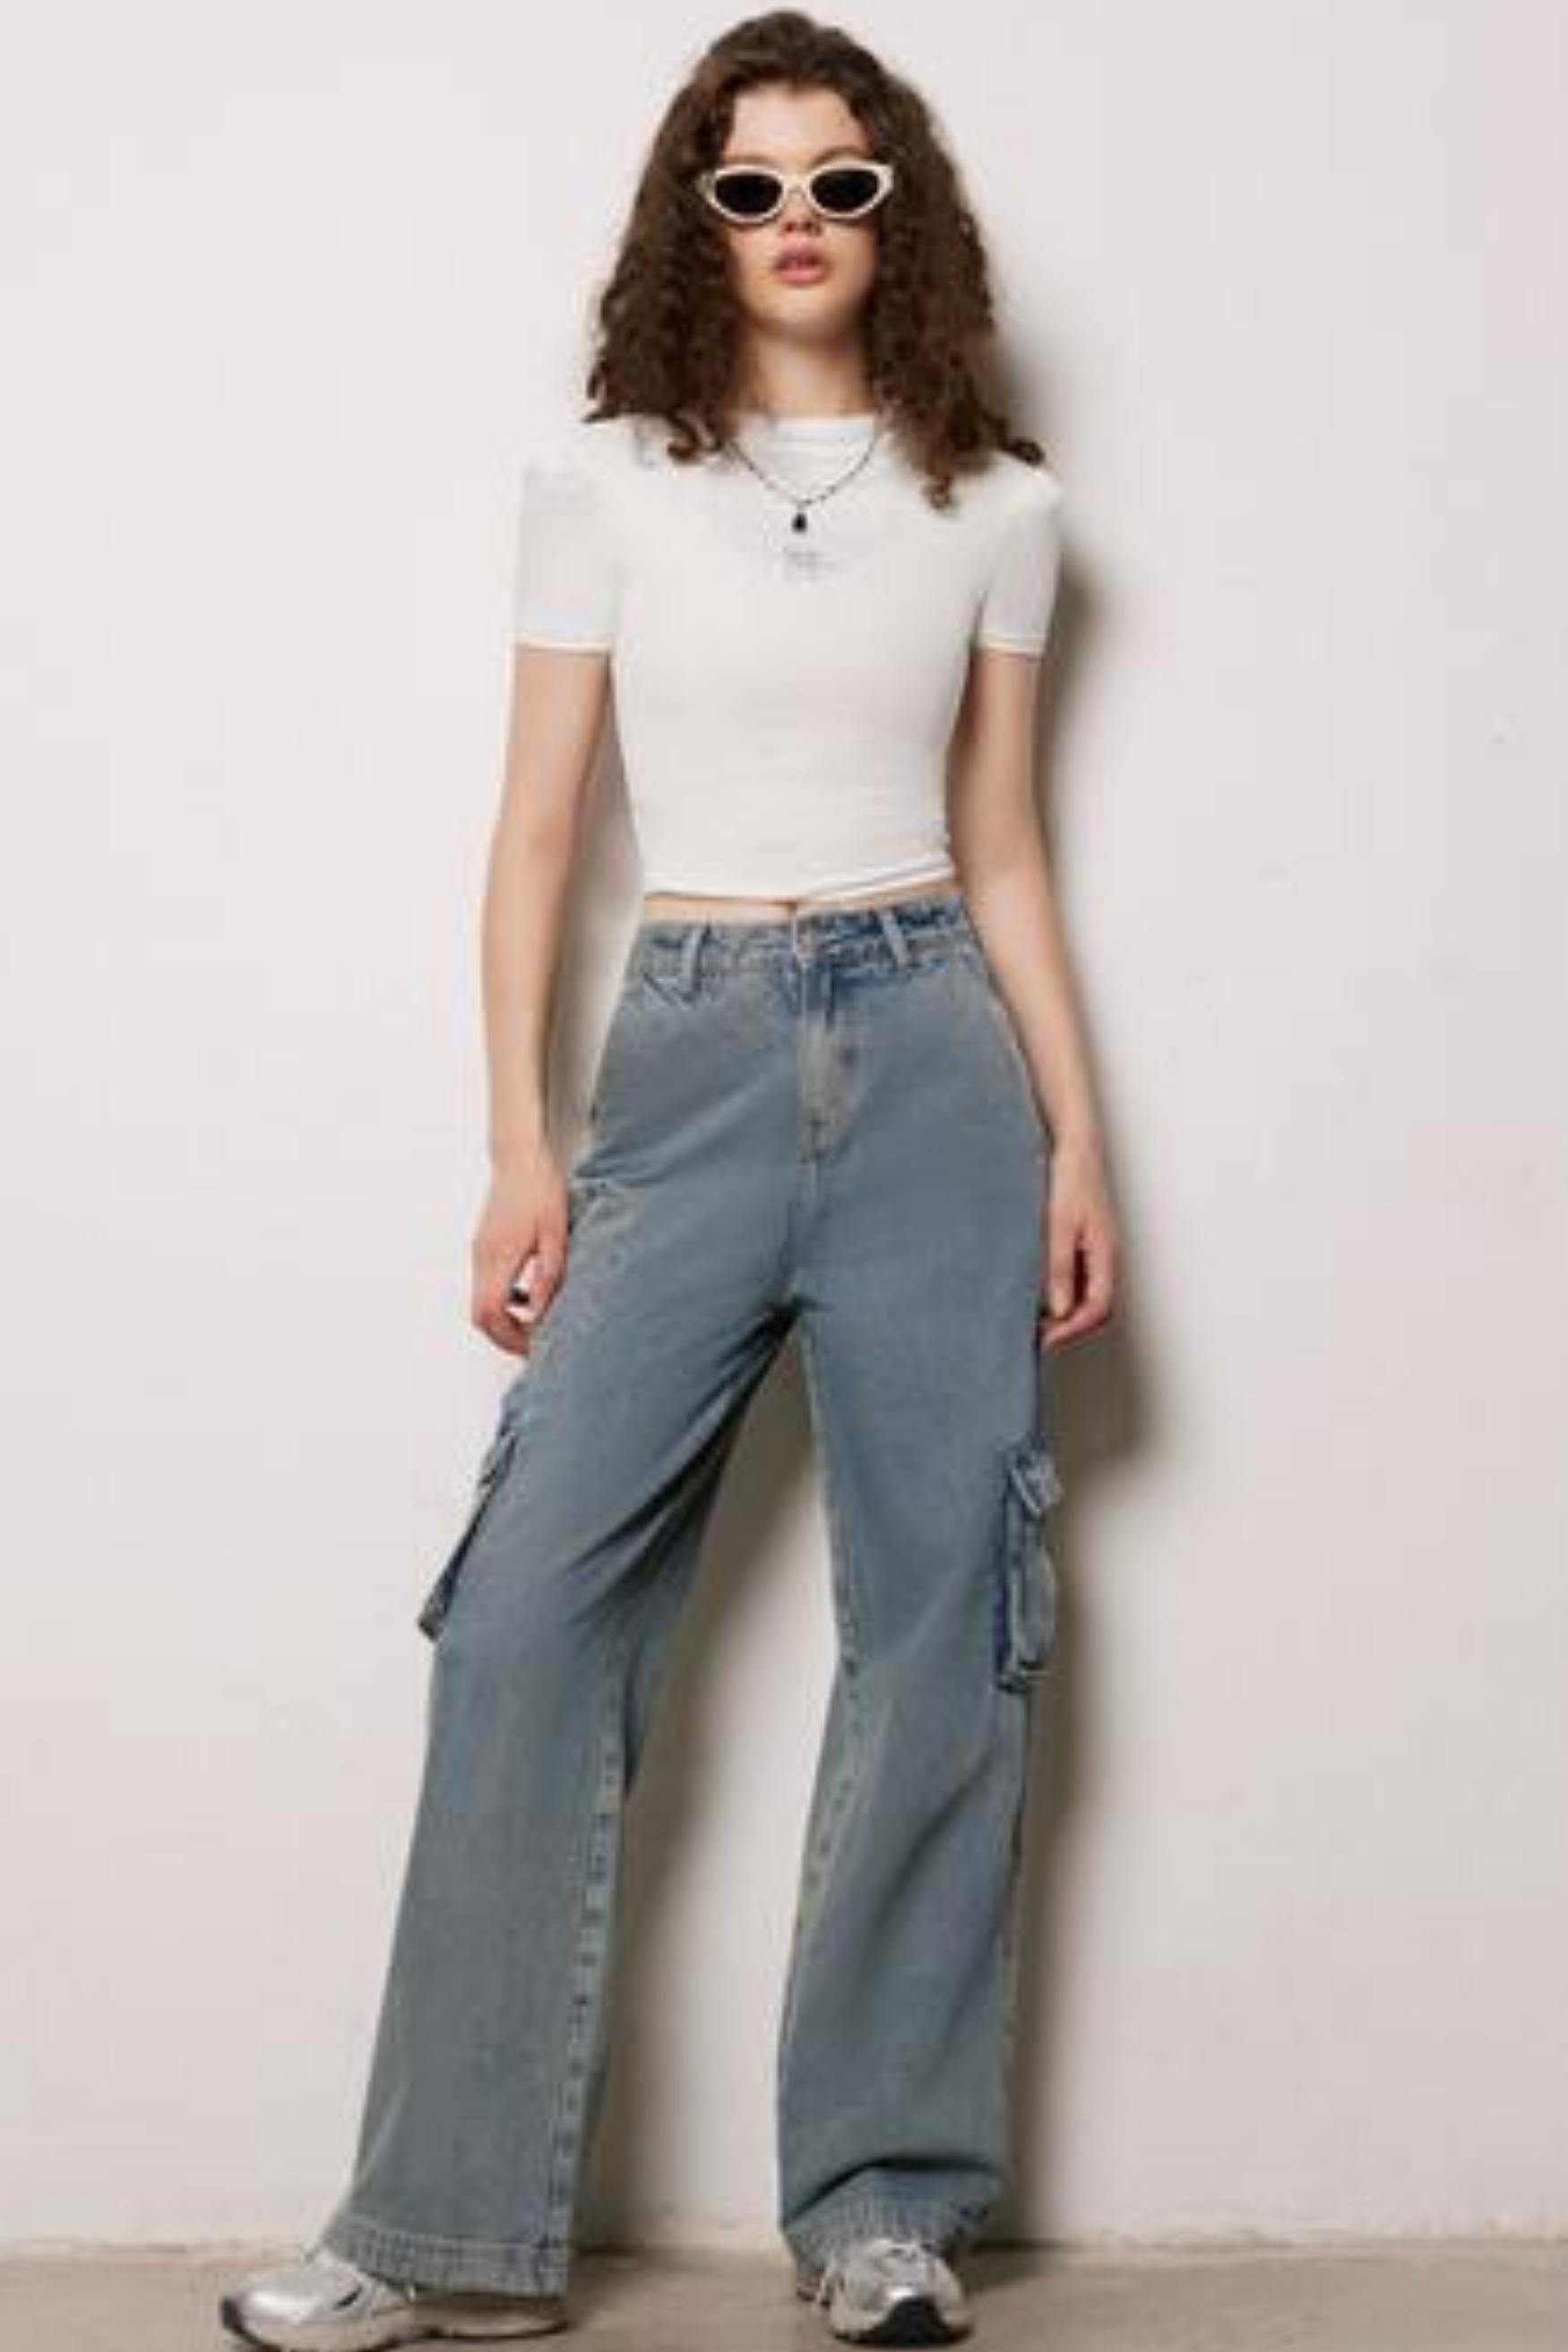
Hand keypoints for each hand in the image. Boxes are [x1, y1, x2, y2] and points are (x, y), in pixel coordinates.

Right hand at [471, 1145, 571, 1356]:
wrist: (519, 1156)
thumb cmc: (540, 1189)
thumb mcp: (556, 1234)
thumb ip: (549, 1275)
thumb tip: (543, 1313)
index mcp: (498, 1255)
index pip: (490, 1314)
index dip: (510, 1338)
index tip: (535, 1345)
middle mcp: (481, 1256)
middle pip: (480, 1315)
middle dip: (506, 1335)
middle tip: (536, 1342)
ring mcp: (479, 1250)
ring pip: (481, 1300)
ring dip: (505, 1318)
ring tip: (537, 1320)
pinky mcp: (483, 1244)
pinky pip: (486, 1284)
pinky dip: (504, 1300)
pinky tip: (530, 1294)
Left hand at [1038, 1136, 1119, 1349]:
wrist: (1077, 1147)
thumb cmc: (1072, 1178)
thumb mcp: (1059, 1224)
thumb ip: (1059, 1268)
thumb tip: (1059, 1310)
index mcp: (1106, 1255)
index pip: (1097, 1309)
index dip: (1072, 1330)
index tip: (1043, 1339)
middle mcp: (1106, 1258)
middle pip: (1095, 1309)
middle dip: (1068, 1328)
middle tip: (1034, 1335)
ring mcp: (1097, 1252)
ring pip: (1086, 1296)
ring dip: (1063, 1312)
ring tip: (1031, 1318)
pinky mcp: (1085, 1244)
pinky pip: (1079, 1280)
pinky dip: (1060, 1293)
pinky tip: (1036, 1291)